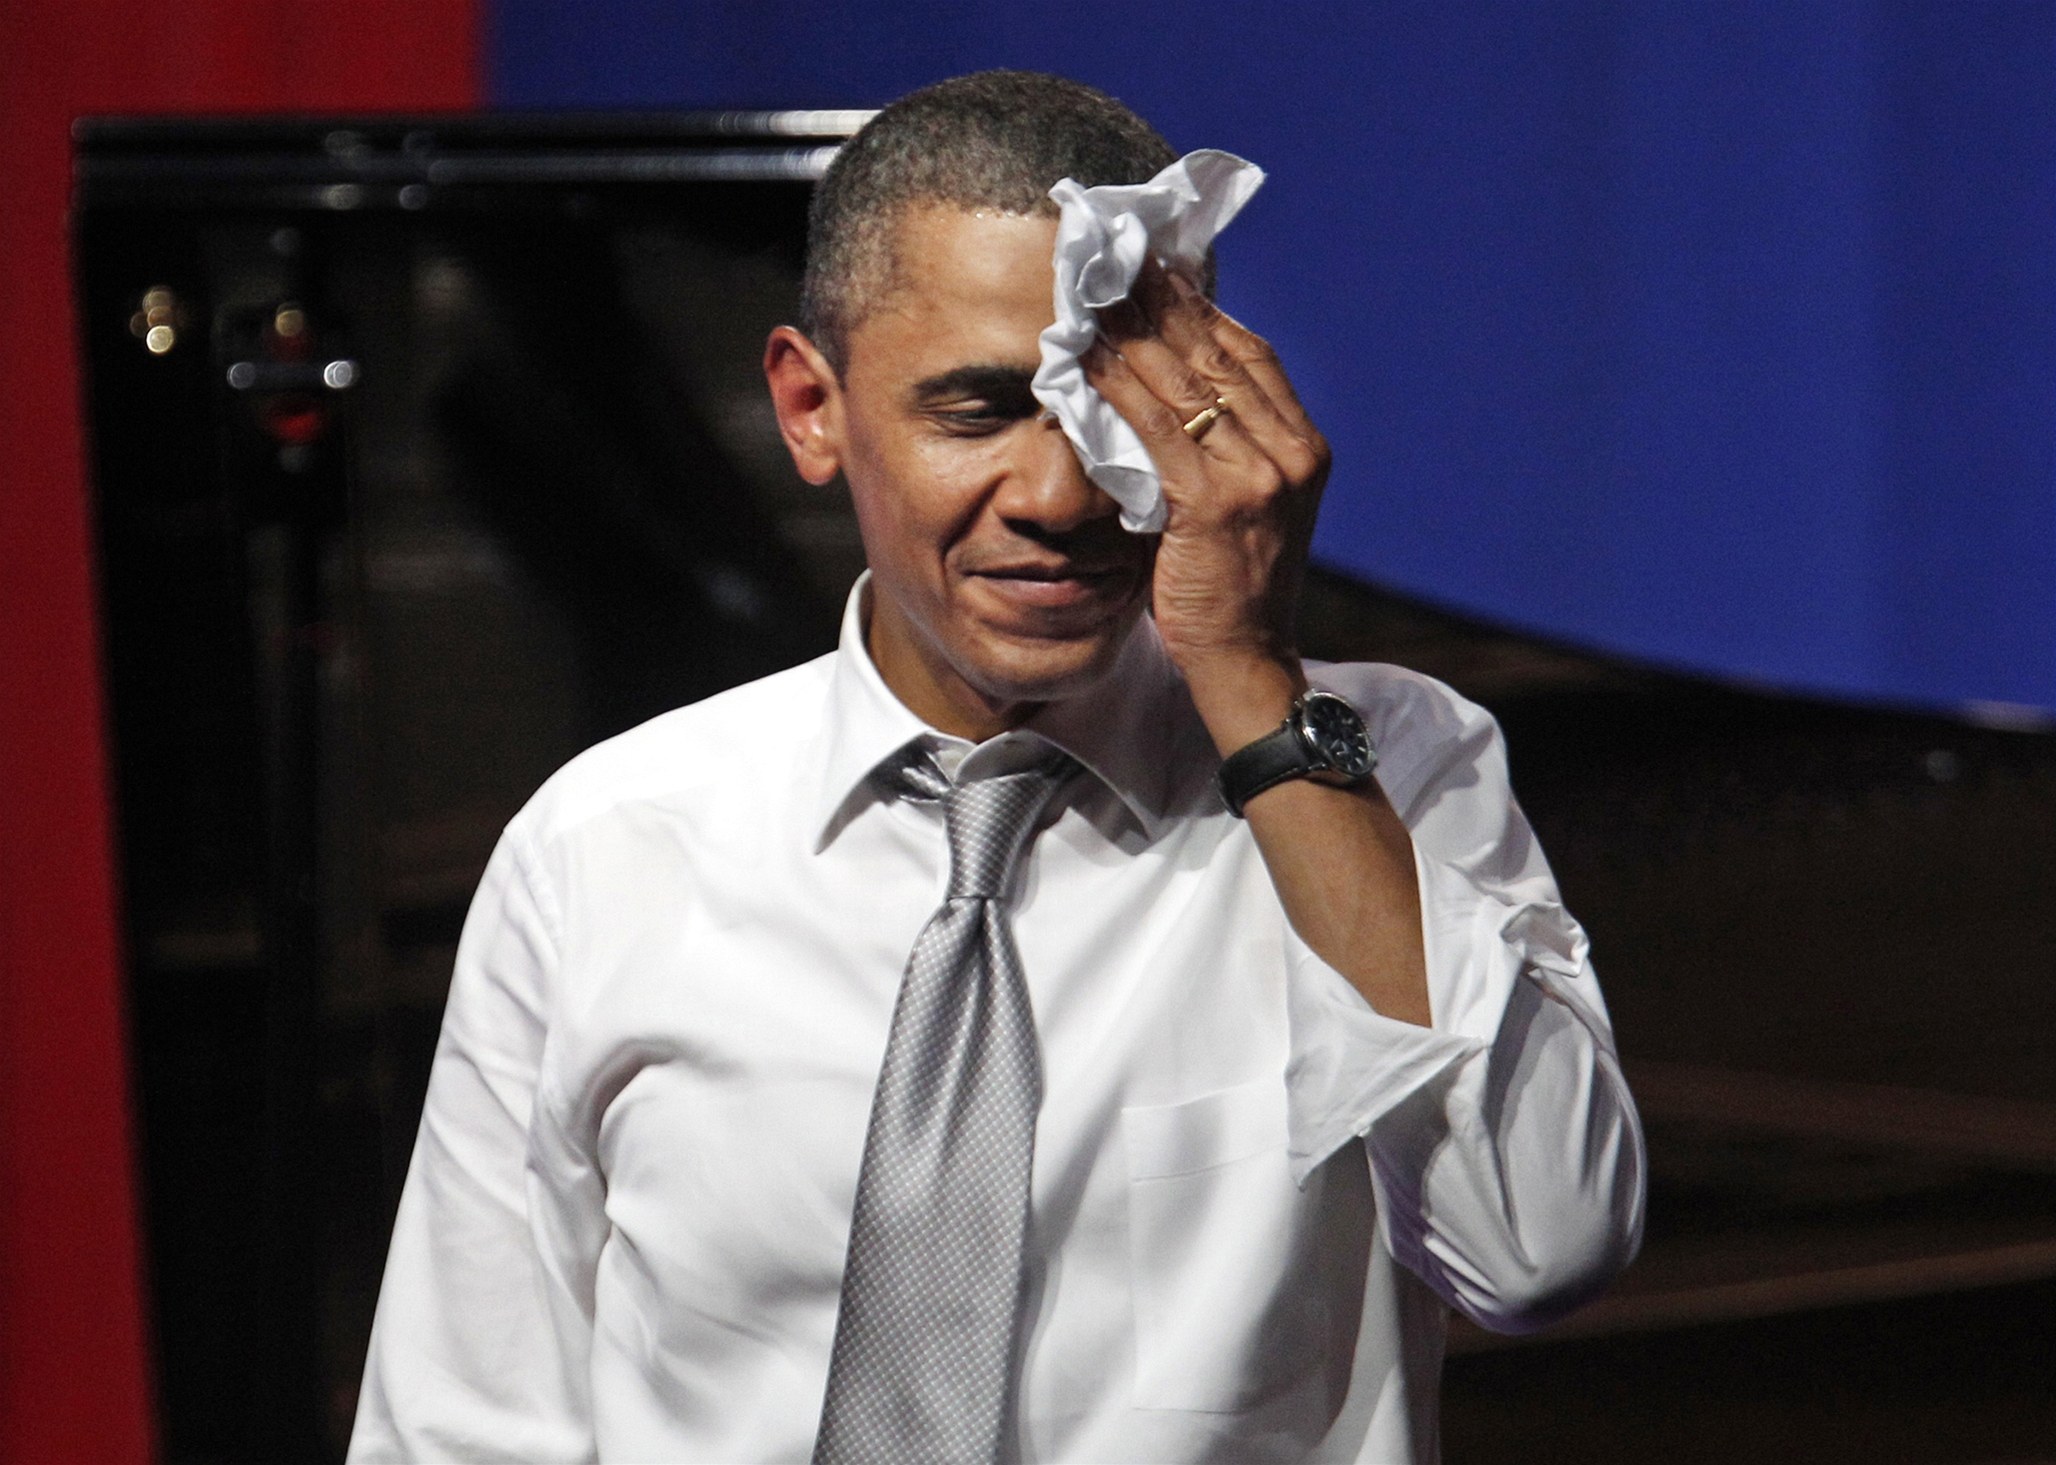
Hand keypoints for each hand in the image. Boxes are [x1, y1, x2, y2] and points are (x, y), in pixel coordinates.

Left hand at [1084, 264, 1331, 751]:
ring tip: (1086, 296)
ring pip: (1185, 384)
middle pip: (1215, 354)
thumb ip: (1221, 448)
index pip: (1248, 352)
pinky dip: (1116, 390)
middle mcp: (1290, 451)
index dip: (1198, 307)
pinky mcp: (1218, 505)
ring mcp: (1261, 476)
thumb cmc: (1229, 590)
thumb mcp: (1239, 506)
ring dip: (1130, 334)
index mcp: (1302, 446)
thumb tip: (1165, 383)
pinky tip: (1082, 362)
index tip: (1150, 270)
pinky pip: (1156, 431)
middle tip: (1107, 261)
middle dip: (1158, 305)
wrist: (1247, 663)